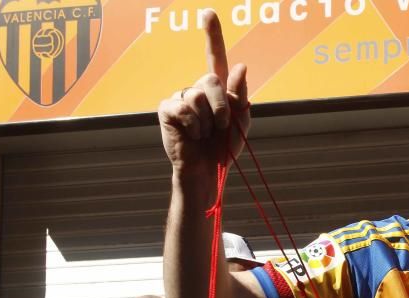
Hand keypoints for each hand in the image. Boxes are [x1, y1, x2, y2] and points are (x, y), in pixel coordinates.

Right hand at [157, 11, 249, 174]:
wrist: (208, 171)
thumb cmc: (224, 149)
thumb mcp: (241, 123)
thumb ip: (240, 96)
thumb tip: (241, 66)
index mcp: (217, 90)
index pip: (216, 57)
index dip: (213, 34)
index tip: (208, 13)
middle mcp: (197, 89)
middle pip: (210, 79)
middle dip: (222, 106)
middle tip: (221, 126)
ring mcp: (180, 98)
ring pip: (197, 95)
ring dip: (208, 120)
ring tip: (204, 134)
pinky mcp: (167, 110)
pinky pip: (182, 108)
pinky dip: (193, 125)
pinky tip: (191, 135)